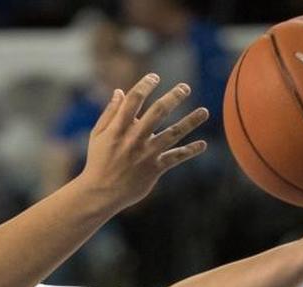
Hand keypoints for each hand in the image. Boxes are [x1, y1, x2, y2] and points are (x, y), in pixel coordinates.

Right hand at [77, 73, 208, 210]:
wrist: (100, 193)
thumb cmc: (98, 161)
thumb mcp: (98, 135)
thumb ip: (110, 113)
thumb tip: (120, 91)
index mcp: (118, 128)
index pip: (134, 100)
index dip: (145, 85)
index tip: (155, 77)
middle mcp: (134, 139)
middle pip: (158, 112)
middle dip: (173, 97)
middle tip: (185, 88)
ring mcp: (146, 154)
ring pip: (173, 134)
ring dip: (190, 122)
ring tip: (205, 111)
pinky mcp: (154, 169)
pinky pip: (175, 158)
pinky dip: (190, 151)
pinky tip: (203, 144)